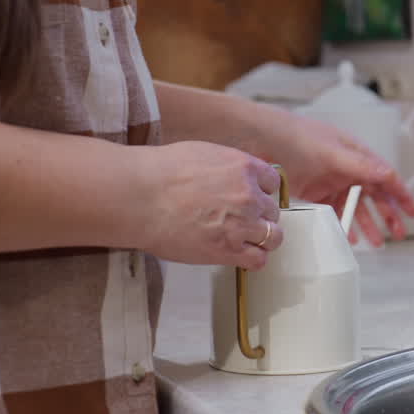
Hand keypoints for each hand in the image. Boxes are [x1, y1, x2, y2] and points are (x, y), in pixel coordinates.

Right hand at [138, 142, 284, 267]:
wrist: (140, 196)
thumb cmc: (161, 172)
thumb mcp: (203, 154)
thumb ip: (227, 167)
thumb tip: (232, 176)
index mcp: (244, 168)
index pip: (272, 183)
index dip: (262, 192)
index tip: (254, 198)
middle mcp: (250, 195)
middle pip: (272, 211)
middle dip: (259, 216)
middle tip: (242, 221)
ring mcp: (242, 224)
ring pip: (272, 237)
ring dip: (262, 239)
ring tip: (246, 241)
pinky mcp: (228, 250)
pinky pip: (257, 260)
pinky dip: (253, 259)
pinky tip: (240, 256)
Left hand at [267, 112, 413, 246]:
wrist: (257, 139)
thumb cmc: (293, 136)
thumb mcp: (330, 152)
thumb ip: (360, 165)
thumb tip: (388, 174)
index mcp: (355, 153)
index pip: (385, 176)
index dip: (401, 194)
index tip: (413, 211)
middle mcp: (346, 166)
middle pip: (374, 194)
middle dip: (387, 214)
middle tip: (397, 233)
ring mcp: (331, 180)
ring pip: (355, 206)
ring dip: (367, 224)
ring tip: (376, 243)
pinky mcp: (315, 191)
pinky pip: (335, 211)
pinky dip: (343, 224)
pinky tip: (348, 237)